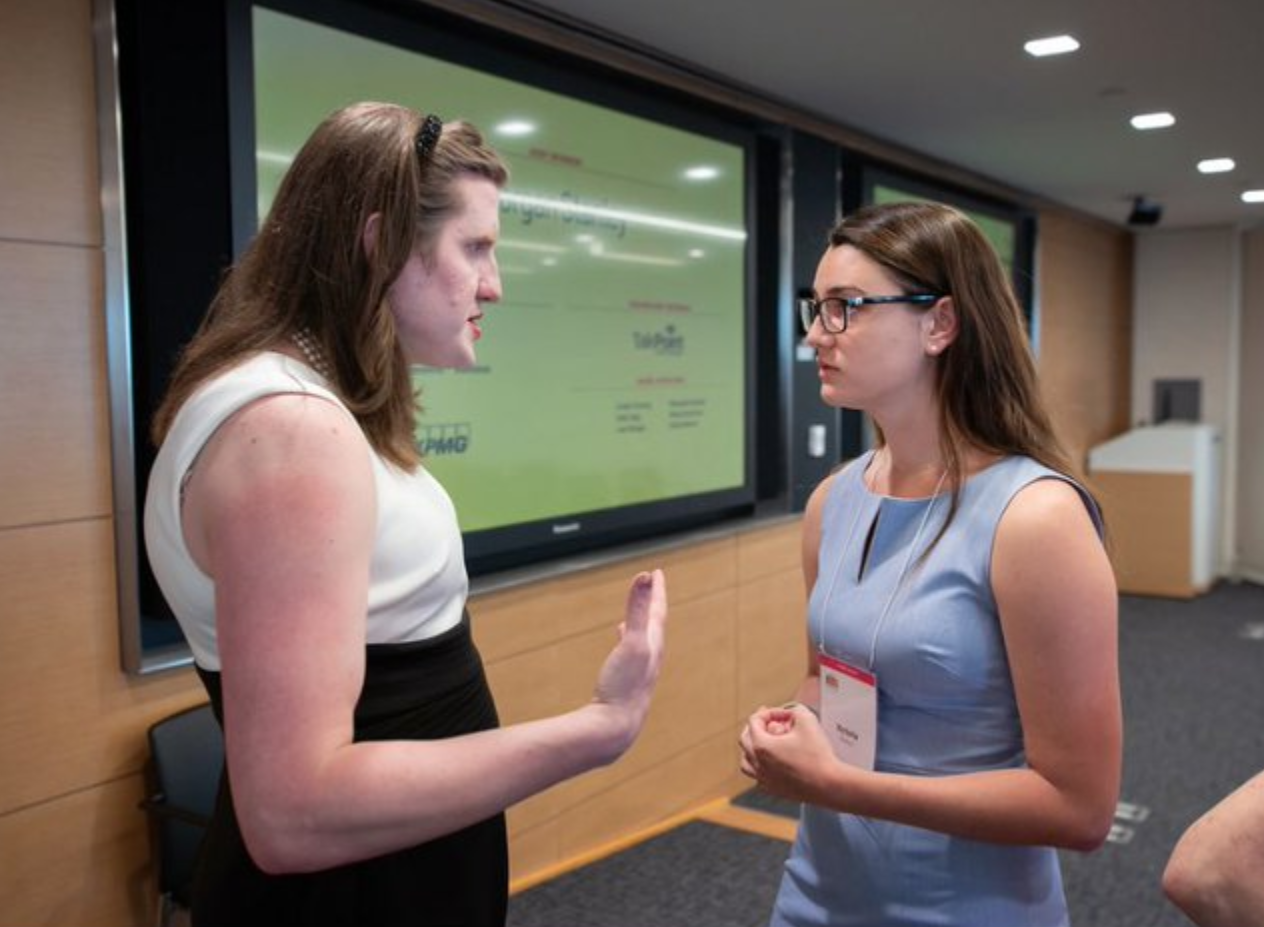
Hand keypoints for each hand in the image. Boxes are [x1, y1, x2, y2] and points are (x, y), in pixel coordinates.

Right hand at [591, 569, 667, 757]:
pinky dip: (626, 641)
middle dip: (653, 603)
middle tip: (652, 585)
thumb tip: (645, 575)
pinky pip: (629, 654)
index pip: (658, 612)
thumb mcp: (633, 642)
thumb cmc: (625, 686)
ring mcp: (639, 672)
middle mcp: (650, 658)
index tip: (656, 573)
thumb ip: (638, 608)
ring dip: (641, 623)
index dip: (657, 591)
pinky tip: (619, 640)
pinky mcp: (626, 683)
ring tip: (635, 613)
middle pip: (655, 624)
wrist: (615, 729)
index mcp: (653, 646)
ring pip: (644, 640)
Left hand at [739, 703, 836, 803]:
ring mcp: (763, 778)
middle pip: (745, 739)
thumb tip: (791, 712)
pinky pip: (757, 777)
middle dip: (758, 726)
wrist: (828, 784)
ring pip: (745, 761)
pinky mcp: (772, 789)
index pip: (754, 721)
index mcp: (761, 746)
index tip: (784, 714)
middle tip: (771, 722)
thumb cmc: (817, 756)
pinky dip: (759, 767)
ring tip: (765, 742)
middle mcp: (757, 763)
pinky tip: (772, 762)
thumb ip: (795, 709)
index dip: (770, 712)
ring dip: (752, 748)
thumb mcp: (807, 720)